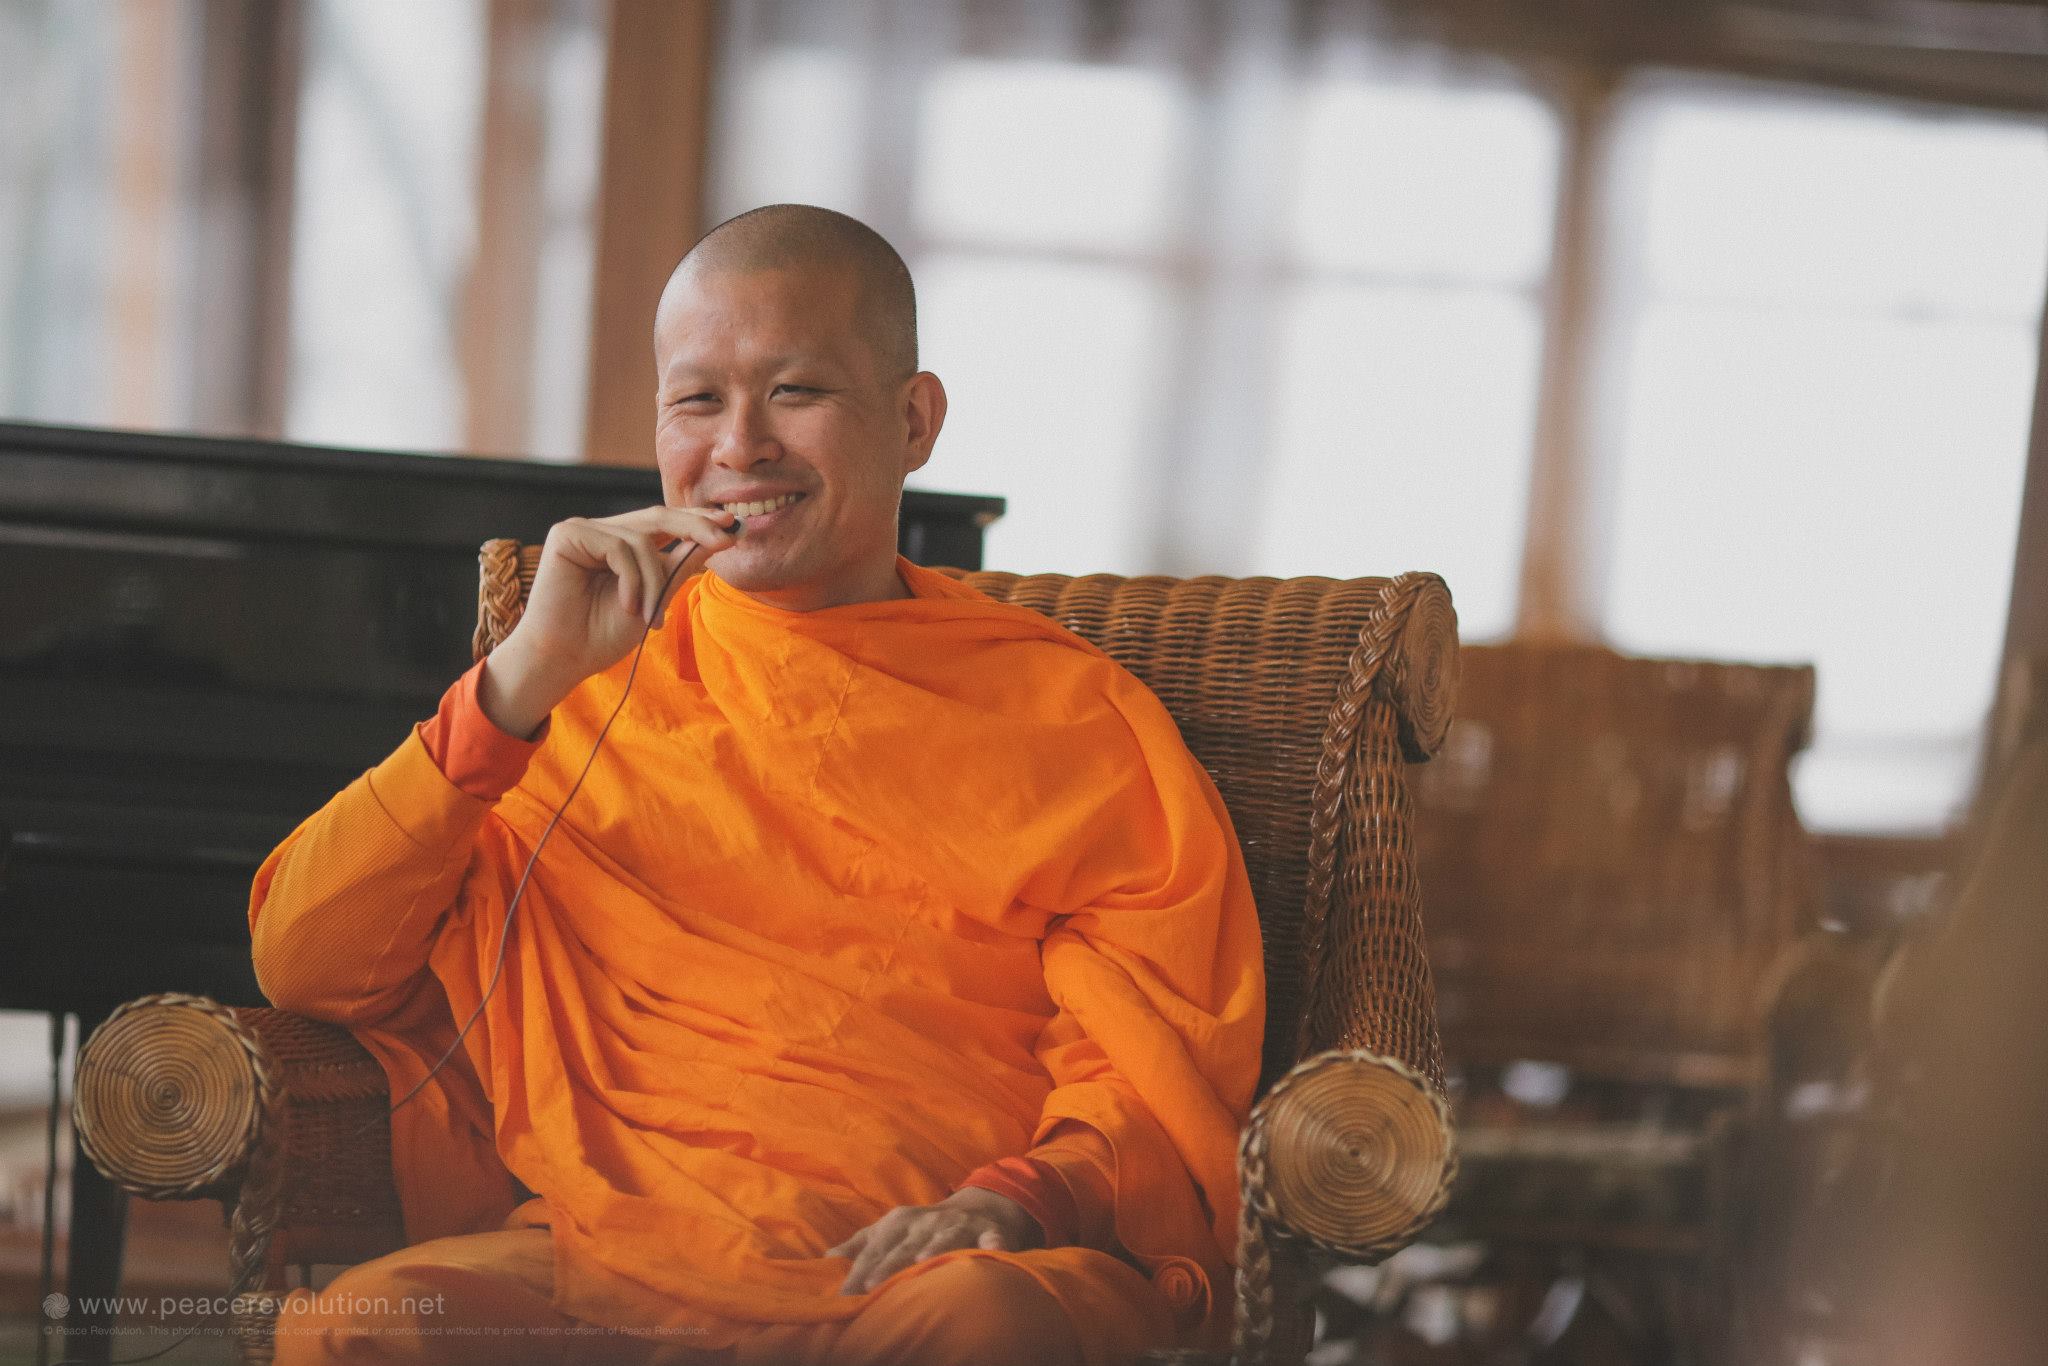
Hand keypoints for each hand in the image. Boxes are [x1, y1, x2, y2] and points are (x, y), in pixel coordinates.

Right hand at [479, 505, 738, 737]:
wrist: (566, 658)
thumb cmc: (604, 634)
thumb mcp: (656, 596)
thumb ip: (680, 565)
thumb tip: (722, 537)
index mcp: (622, 543)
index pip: (666, 523)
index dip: (698, 521)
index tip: (732, 527)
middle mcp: (602, 531)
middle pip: (658, 517)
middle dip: (695, 527)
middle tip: (725, 539)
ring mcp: (584, 529)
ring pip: (642, 539)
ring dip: (654, 581)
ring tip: (650, 616)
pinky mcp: (567, 534)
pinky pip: (619, 547)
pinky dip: (632, 579)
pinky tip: (628, 606)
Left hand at [827, 1188, 1043, 1295]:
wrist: (977, 1207)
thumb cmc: (923, 1226)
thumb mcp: (891, 1228)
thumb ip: (861, 1243)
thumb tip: (826, 1257)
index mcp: (901, 1222)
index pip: (876, 1248)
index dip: (859, 1269)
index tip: (843, 1293)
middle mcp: (927, 1221)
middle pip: (904, 1245)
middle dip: (887, 1264)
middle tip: (870, 1285)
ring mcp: (958, 1224)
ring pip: (944, 1238)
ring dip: (934, 1248)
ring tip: (921, 1262)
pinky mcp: (989, 1230)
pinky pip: (993, 1238)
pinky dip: (994, 1244)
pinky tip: (995, 1251)